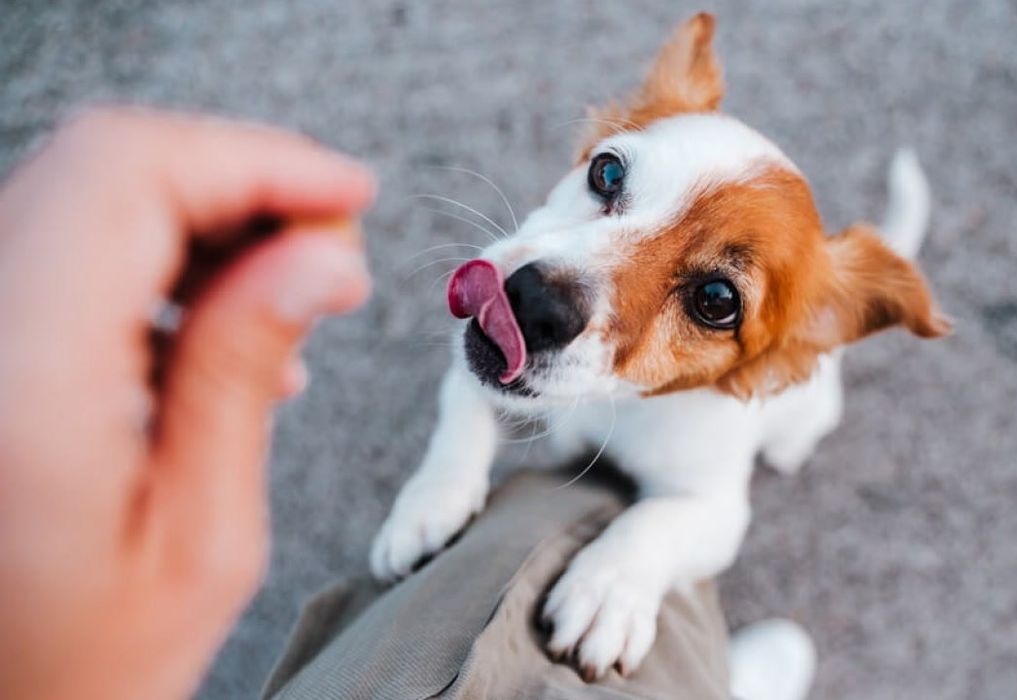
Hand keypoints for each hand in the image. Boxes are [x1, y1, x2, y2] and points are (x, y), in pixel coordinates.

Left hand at [0, 108, 374, 698]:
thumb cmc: (77, 663)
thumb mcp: (201, 537)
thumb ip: (243, 373)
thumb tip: (318, 258)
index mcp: (22, 377)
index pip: (130, 176)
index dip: (257, 160)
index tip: (349, 195)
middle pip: (104, 167)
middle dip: (240, 183)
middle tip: (332, 250)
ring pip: (83, 195)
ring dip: (201, 219)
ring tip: (286, 298)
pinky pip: (60, 247)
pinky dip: (151, 255)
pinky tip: (214, 326)